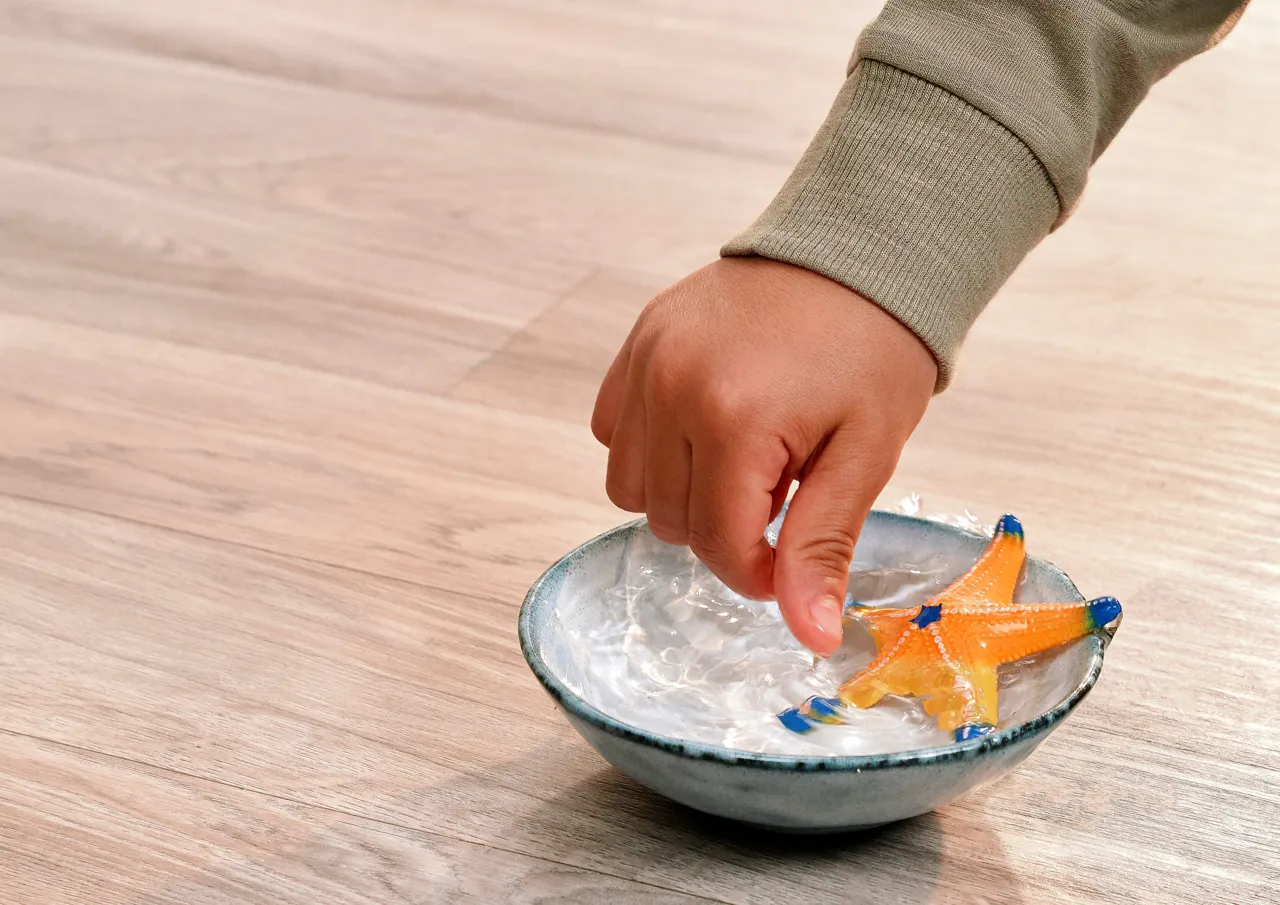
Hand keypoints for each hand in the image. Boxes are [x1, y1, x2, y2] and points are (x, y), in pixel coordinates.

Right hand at [591, 257, 935, 655]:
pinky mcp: (637, 341)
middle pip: (670, 523)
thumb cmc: (874, 351)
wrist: (860, 249)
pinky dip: (649, 448)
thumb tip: (812, 637)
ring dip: (682, 494)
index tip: (796, 549)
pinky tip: (704, 430)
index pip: (719, 547)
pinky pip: (610, 430)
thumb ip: (823, 547)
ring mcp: (646, 360)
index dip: (761, 572)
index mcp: (734, 419)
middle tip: (783, 488)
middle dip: (726, 528)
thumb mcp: (865, 455)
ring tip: (744, 459)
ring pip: (628, 485)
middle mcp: (672, 388)